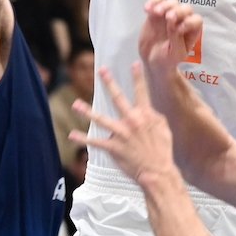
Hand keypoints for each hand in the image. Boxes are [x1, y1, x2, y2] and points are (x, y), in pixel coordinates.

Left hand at [71, 65, 176, 187]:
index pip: (141, 92)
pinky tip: (72, 135)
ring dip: (86, 111)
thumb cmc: (162, 150)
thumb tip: (147, 108)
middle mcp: (131, 121)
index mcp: (145, 115)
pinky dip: (82, 139)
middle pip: (117, 98)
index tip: (133, 64)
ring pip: (100, 119)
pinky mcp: (114, 147)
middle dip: (109, 83)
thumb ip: (154, 116)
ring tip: (75, 104)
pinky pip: (95, 142)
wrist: (157, 171)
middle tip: (101, 70)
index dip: (138, 77)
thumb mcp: (163, 129)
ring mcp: (121, 134)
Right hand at [138, 0, 202, 70]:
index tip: (178, 29)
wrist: (152, 61)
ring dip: (164, 4)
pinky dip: (153, 1)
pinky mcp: (156, 13)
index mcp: (191, 31)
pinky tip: (147, 9)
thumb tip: (172, 22)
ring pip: (171, 2)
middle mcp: (183, 21)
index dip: (189, 22)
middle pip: (185, 8)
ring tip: (155, 12)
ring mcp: (169, 15)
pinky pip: (157, 1)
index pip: (196, 20)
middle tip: (168, 17)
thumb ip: (176, 38)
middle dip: (177, 10)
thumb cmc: (167, 60)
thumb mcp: (175, 54)